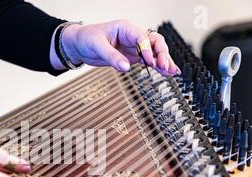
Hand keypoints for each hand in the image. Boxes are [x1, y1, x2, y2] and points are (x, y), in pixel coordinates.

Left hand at [52, 20, 179, 75]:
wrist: (79, 45)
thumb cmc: (86, 39)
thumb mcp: (97, 46)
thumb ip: (112, 57)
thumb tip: (125, 67)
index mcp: (126, 28)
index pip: (142, 37)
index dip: (148, 49)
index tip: (149, 61)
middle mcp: (133, 36)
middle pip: (154, 42)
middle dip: (161, 54)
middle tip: (164, 67)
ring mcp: (134, 47)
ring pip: (155, 52)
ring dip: (164, 61)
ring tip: (173, 72)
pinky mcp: (132, 57)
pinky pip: (149, 61)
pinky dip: (158, 66)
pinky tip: (167, 73)